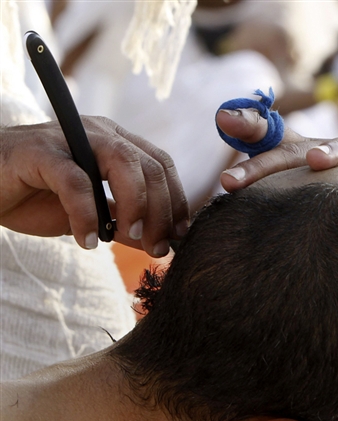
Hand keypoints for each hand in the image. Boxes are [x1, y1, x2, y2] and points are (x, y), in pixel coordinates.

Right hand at [0, 118, 188, 256]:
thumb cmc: (35, 195)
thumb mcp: (91, 215)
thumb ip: (124, 225)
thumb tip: (161, 246)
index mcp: (115, 141)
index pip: (161, 165)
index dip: (177, 201)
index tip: (180, 236)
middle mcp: (98, 132)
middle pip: (149, 167)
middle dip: (161, 212)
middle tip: (157, 248)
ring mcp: (69, 137)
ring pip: (123, 165)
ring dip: (135, 207)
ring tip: (130, 239)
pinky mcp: (39, 151)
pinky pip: (76, 182)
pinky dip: (87, 216)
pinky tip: (87, 242)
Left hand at [216, 108, 337, 211]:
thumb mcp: (303, 175)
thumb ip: (263, 157)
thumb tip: (220, 125)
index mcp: (307, 153)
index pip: (270, 141)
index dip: (245, 133)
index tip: (220, 131)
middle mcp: (336, 151)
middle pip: (298, 150)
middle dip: (269, 162)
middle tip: (235, 178)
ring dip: (334, 151)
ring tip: (317, 160)